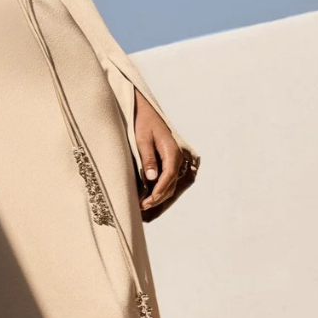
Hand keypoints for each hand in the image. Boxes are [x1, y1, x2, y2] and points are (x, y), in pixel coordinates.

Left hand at [135, 93, 185, 213]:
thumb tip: (153, 178)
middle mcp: (176, 157)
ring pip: (169, 184)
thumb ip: (148, 158)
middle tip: (142, 207)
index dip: (159, 191)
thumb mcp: (142, 139)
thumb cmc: (141, 123)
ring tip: (143, 205)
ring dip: (158, 196)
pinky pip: (166, 179)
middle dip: (157, 197)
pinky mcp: (167, 162)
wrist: (143, 111)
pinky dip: (158, 189)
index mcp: (171, 151)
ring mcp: (173, 160)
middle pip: (171, 184)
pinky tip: (147, 196)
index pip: (169, 176)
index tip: (148, 201)